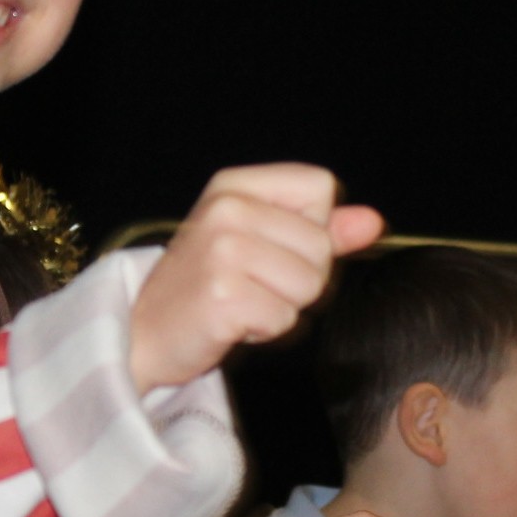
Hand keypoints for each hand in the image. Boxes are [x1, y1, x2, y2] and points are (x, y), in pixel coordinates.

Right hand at [128, 163, 382, 392]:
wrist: (144, 331)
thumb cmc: (206, 285)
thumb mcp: (259, 241)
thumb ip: (320, 229)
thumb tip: (373, 222)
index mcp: (234, 185)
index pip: (320, 186)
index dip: (310, 226)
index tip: (270, 246)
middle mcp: (227, 209)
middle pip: (320, 245)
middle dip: (298, 278)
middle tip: (251, 284)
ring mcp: (222, 252)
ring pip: (309, 286)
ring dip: (282, 307)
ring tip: (241, 302)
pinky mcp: (223, 297)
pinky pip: (286, 319)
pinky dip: (264, 331)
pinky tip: (231, 322)